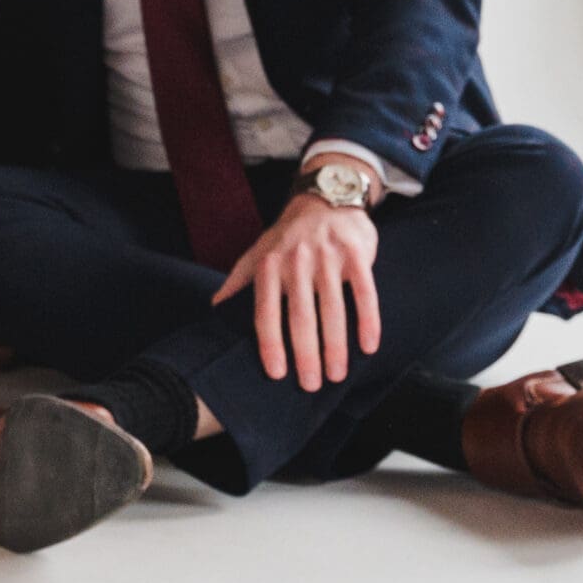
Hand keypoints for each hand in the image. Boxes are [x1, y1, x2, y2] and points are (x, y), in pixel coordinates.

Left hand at [210, 193, 381, 391]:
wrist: (325, 198)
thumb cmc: (289, 235)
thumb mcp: (258, 251)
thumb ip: (239, 280)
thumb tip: (215, 308)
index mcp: (269, 265)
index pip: (266, 311)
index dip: (270, 344)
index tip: (276, 374)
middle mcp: (296, 261)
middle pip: (300, 315)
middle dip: (305, 354)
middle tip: (311, 385)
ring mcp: (327, 257)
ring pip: (333, 309)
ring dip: (335, 346)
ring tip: (337, 375)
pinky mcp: (356, 254)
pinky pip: (365, 293)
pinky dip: (367, 322)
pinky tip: (368, 347)